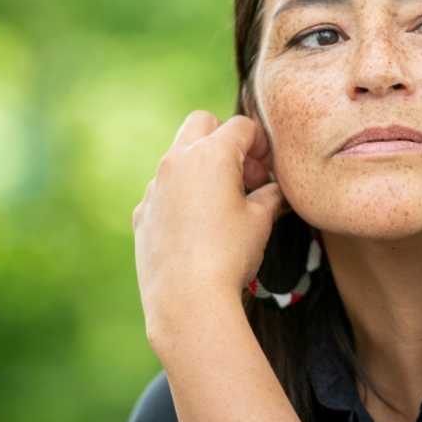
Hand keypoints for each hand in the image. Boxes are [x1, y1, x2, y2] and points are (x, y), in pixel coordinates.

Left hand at [132, 110, 285, 347]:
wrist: (186, 299)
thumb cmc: (229, 255)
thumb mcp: (261, 221)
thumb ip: (272, 196)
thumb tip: (278, 192)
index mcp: (210, 154)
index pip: (241, 126)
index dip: (260, 145)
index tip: (267, 171)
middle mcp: (177, 161)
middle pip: (202, 123)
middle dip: (225, 139)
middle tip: (244, 175)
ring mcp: (155, 186)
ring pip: (178, 155)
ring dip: (202, 167)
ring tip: (223, 203)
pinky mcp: (143, 211)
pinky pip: (163, 189)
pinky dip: (181, 195)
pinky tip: (197, 227)